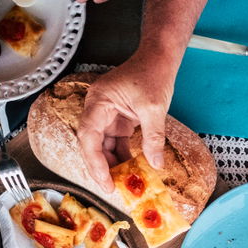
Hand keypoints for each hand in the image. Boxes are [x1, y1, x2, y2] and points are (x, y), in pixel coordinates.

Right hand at [77, 54, 175, 192]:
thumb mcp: (154, 107)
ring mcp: (107, 115)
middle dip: (101, 168)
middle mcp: (98, 109)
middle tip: (111, 189)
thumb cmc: (153, 73)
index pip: (88, 136)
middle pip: (92, 144)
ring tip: (123, 184)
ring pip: (103, 146)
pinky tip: (131, 171)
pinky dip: (122, 157)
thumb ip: (153, 137)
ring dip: (112, 165)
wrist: (159, 59)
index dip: (94, 161)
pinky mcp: (118, 120)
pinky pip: (116, 143)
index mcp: (99, 101)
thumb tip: (155, 164)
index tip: (104, 180)